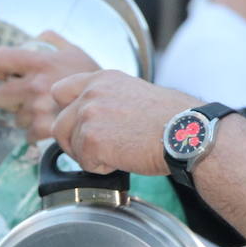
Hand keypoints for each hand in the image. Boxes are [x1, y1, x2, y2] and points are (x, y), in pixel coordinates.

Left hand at [0, 32, 98, 141]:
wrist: (114, 105)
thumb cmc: (93, 77)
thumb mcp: (75, 51)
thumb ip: (52, 40)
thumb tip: (35, 38)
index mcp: (40, 62)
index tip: (6, 73)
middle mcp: (36, 84)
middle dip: (11, 98)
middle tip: (27, 97)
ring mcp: (38, 108)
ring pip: (16, 118)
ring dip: (28, 117)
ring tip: (48, 112)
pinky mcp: (44, 129)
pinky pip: (27, 135)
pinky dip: (37, 134)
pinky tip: (51, 126)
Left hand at [50, 71, 192, 175]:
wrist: (186, 132)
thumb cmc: (172, 117)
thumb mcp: (135, 92)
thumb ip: (108, 98)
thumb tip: (97, 116)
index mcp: (102, 79)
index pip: (60, 90)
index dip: (67, 110)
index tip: (80, 123)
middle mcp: (91, 93)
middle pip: (59, 124)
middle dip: (74, 141)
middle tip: (98, 149)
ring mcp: (89, 116)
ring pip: (70, 146)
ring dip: (89, 155)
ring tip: (118, 152)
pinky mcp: (92, 141)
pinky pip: (85, 163)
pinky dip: (103, 167)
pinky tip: (124, 158)